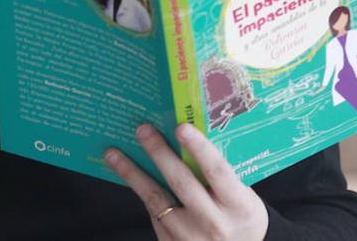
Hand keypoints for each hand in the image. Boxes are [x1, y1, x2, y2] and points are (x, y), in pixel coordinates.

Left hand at [105, 123, 267, 240]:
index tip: (181, 127)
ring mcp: (190, 236)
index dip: (199, 148)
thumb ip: (220, 176)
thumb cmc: (239, 219)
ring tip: (113, 153)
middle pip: (182, 182)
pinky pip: (152, 211)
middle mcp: (214, 223)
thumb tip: (188, 138)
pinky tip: (125, 173)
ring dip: (132, 172)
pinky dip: (138, 189)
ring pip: (156, 198)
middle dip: (159, 153)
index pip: (217, 172)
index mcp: (239, 207)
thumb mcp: (242, 199)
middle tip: (143, 129)